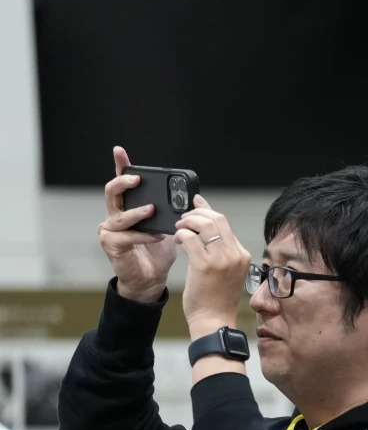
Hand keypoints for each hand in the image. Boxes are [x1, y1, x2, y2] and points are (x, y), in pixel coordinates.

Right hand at [98, 146, 177, 301]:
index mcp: (128, 207)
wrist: (151, 279)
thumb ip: (176, 212)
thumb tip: (196, 199)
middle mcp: (114, 215)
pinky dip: (143, 235)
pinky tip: (157, 237)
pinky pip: (127, 236)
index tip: (120, 150)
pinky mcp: (111, 244)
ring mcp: (109, 230)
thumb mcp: (169, 227)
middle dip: (124, 182)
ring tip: (152, 210)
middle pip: (112, 191)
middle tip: (138, 180)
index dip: (121, 166)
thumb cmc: (158, 253)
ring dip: (138, 212)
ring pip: (120, 215)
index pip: (123, 183)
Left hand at [174, 196, 250, 329]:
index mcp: (242, 254)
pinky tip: (177, 240)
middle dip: (196, 213)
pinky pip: (190, 238)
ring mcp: (221, 260)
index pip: (226, 223)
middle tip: (183, 218)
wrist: (214, 321)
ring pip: (203, 225)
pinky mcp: (204, 266)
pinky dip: (180, 234)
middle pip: (216, 219)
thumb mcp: (226, 271)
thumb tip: (206, 227)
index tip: (196, 203)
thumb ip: (220, 249)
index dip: (208, 210)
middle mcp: (235, 254)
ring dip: (187, 222)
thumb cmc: (217, 298)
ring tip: (179, 228)